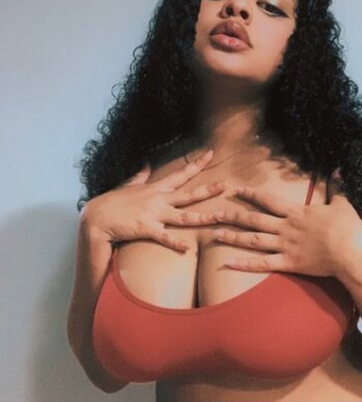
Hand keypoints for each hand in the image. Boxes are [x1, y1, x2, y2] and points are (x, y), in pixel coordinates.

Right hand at [81, 149, 227, 251]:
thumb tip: (146, 164)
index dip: (197, 164)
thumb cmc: (110, 203)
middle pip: (188, 195)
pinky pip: (163, 237)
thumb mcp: (127, 186)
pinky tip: (187, 248)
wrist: (95, 218)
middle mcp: (157, 199)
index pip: (180, 174)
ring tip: (218, 218)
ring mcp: (153, 214)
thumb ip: (139, 176)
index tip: (211, 154)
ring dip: (202, 218)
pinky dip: (175, 242)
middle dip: (208, 190)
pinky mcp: (145, 228)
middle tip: (226, 185)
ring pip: (182, 216)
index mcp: (155, 189)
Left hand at [212, 184, 361, 278]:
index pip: (268, 200)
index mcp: (296, 212)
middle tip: (213, 213)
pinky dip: (244, 264)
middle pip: (253, 219)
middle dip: (232, 215)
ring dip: (233, 237)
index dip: (250, 194)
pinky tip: (229, 263)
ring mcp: (285, 246)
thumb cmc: (348, 227)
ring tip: (215, 234)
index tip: (235, 189)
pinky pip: (262, 264)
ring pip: (253, 240)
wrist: (351, 251)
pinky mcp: (288, 263)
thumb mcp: (342, 203)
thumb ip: (336, 187)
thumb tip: (338, 169)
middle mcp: (286, 227)